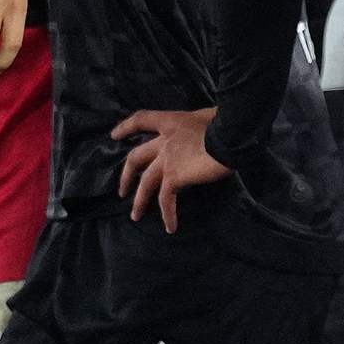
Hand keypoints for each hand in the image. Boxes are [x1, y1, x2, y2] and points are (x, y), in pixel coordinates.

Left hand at [112, 107, 229, 231]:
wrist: (229, 137)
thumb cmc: (227, 124)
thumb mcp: (212, 116)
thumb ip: (205, 123)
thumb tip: (214, 129)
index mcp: (172, 122)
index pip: (142, 120)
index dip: (127, 127)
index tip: (114, 135)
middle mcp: (164, 142)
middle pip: (136, 157)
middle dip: (126, 174)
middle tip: (122, 190)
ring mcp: (167, 160)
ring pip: (145, 183)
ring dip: (139, 201)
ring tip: (135, 216)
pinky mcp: (174, 177)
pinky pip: (166, 199)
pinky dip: (168, 214)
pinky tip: (170, 227)